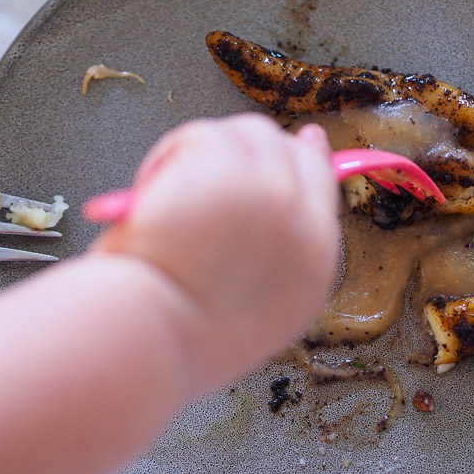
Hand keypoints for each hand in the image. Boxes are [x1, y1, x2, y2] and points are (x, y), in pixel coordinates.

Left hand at [94, 113, 339, 381]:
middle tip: (202, 173)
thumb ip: (279, 256)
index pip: (323, 188)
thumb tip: (283, 204)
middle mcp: (303, 223)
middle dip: (250, 152)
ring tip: (168, 194)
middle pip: (291, 152)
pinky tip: (152, 192)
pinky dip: (171, 155)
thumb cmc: (181, 336)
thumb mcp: (257, 312)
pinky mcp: (228, 166)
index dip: (304, 160)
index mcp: (313, 265)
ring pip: (248, 134)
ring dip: (207, 152)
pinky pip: (202, 135)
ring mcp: (271, 190)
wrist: (150, 340)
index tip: (299, 143)